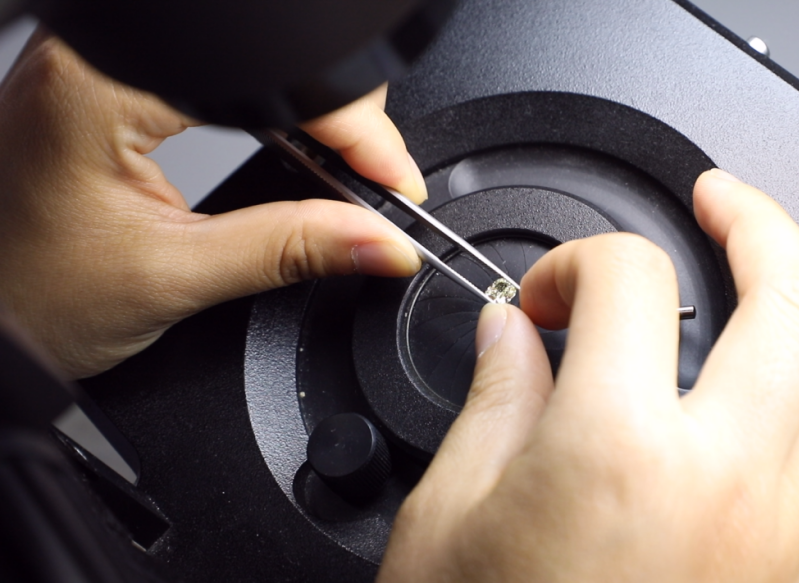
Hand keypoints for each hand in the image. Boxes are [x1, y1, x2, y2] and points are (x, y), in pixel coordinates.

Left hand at [0, 30, 425, 378]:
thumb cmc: (25, 298)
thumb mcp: (174, 278)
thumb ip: (290, 251)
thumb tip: (378, 241)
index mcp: (102, 83)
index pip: (272, 79)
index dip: (352, 128)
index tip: (393, 182)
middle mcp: (94, 60)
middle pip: (267, 62)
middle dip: (337, 122)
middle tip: (369, 189)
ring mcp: (101, 69)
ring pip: (248, 70)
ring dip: (305, 122)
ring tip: (330, 179)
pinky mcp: (109, 89)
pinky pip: (216, 85)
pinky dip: (268, 120)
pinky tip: (283, 157)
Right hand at [377, 170, 798, 581]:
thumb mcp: (447, 520)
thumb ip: (489, 403)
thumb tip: (508, 334)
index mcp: (615, 450)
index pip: (621, 283)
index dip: (574, 264)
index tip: (546, 294)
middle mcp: (718, 484)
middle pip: (783, 305)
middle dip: (761, 225)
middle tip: (732, 195)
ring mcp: (776, 545)